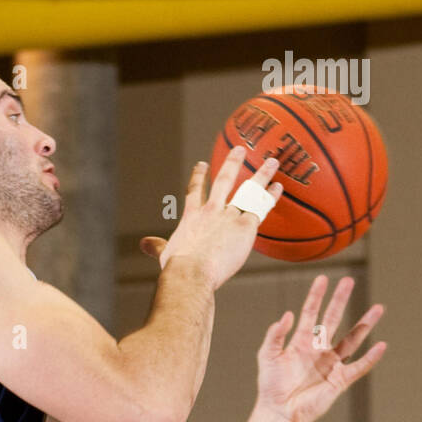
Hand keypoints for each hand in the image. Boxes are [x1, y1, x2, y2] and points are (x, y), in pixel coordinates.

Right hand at [140, 147, 282, 289]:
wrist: (192, 272)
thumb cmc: (177, 268)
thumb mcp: (165, 254)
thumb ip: (157, 247)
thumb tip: (144, 244)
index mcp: (192, 216)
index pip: (195, 191)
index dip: (198, 177)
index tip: (202, 164)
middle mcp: (212, 210)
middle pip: (224, 180)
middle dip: (233, 163)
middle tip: (241, 149)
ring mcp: (229, 216)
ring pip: (248, 190)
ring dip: (261, 174)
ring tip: (272, 161)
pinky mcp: (245, 227)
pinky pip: (260, 208)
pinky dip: (270, 196)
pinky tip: (277, 187)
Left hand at [246, 275, 385, 421]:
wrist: (279, 413)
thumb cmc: (270, 387)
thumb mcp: (267, 357)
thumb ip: (275, 335)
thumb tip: (288, 314)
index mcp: (300, 342)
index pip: (310, 313)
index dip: (316, 296)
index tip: (323, 278)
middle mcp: (318, 350)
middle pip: (332, 319)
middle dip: (340, 300)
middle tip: (349, 281)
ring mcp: (330, 364)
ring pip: (352, 339)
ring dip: (365, 324)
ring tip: (378, 308)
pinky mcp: (339, 380)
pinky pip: (359, 367)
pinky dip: (371, 358)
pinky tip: (381, 345)